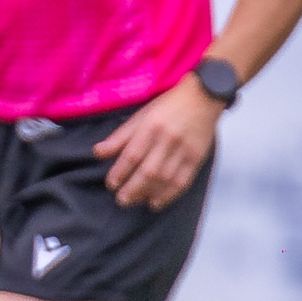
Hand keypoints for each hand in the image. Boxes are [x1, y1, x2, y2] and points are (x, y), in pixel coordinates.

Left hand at [93, 75, 222, 209]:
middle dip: (132, 189)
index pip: (132, 155)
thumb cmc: (167, 106)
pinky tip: (156, 202)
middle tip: (121, 200)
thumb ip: (120, 136)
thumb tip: (98, 153)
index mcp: (150, 127)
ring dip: (148, 194)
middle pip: (148, 171)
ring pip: (164, 179)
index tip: (111, 184)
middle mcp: (167, 140)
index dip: (119, 172)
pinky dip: (168, 195)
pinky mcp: (197, 158)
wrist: (203, 97)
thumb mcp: (140, 115)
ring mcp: (184, 150)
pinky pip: (182, 181)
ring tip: (135, 202)